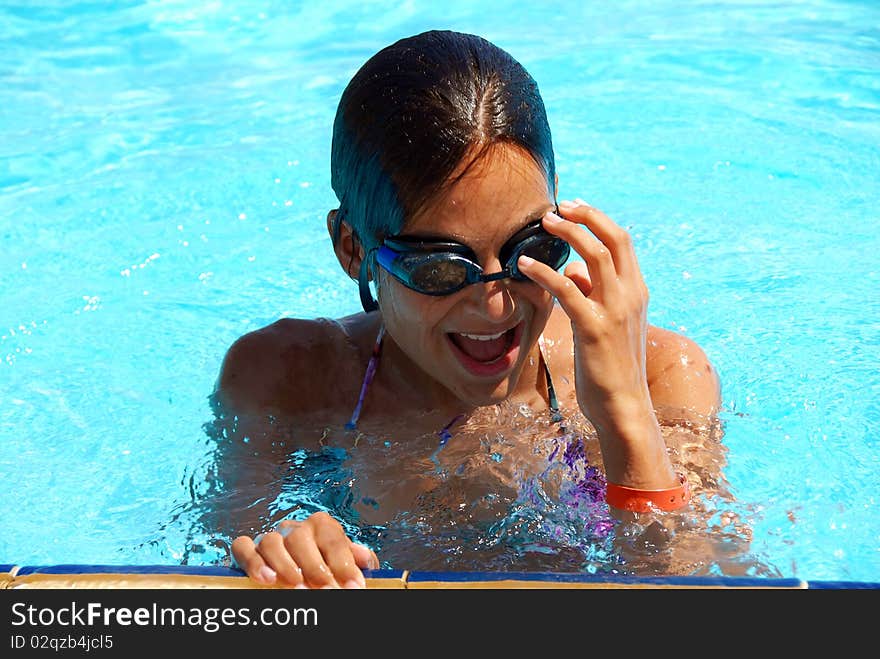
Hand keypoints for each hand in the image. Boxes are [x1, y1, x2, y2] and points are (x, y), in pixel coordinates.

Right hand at [231, 511, 379, 588]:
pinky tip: (266, 579)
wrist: (298, 567)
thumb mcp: (342, 560)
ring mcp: (270, 538)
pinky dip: (253, 562)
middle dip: (315, 567)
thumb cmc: (323, 563)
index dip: (344, 563)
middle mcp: (294, 528)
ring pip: (271, 542)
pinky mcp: (248, 550)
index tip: (354, 586)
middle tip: (327, 591)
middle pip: (300, 538)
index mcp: (321, 525)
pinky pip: (244, 547)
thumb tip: (366, 560)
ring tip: (297, 588)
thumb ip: (355, 558)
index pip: (333, 538)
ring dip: (284, 566)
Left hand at [517, 199, 675, 488]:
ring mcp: (615, 310)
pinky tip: (523, 266)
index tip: (574, 207)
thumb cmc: (612, 368)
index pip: (622, 241)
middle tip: (558, 207)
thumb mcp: (607, 326)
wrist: (624, 406)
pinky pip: (567, 289)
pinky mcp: (595, 328)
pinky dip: (544, 272)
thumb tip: (574, 273)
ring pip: (595, 255)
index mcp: (636, 292)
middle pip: (613, 238)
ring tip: (543, 223)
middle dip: (585, 216)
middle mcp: (631, 295)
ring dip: (568, 233)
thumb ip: (594, 296)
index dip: (597, 219)